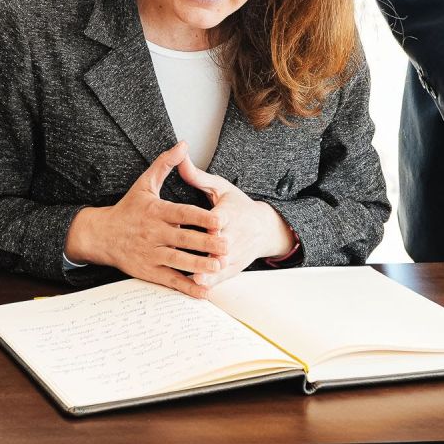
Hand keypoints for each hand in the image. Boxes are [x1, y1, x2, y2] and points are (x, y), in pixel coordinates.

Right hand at [64, 142, 226, 296]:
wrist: (101, 235)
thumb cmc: (127, 209)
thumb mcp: (144, 184)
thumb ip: (165, 164)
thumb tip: (183, 145)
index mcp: (156, 212)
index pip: (181, 214)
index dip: (201, 218)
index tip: (220, 220)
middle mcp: (154, 234)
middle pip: (183, 239)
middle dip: (206, 243)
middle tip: (227, 246)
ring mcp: (151, 254)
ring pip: (179, 261)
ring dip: (200, 265)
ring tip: (219, 267)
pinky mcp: (149, 271)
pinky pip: (171, 280)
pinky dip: (187, 287)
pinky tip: (203, 290)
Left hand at [175, 157, 295, 289]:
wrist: (263, 228)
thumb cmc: (236, 205)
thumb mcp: (220, 188)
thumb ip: (198, 176)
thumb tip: (180, 156)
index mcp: (230, 213)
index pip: (221, 218)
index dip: (215, 222)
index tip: (209, 224)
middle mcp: (235, 234)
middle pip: (223, 243)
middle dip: (212, 249)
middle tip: (194, 254)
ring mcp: (236, 253)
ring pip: (223, 263)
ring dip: (211, 270)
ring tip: (194, 277)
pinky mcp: (235, 267)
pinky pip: (223, 276)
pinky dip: (213, 282)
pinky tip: (199, 287)